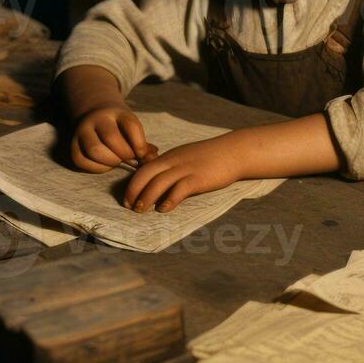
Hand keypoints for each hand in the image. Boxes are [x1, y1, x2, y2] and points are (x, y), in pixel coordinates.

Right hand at [71, 105, 158, 172]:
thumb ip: (143, 145)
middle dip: (124, 154)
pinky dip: (97, 168)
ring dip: (110, 161)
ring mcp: (82, 131)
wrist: (93, 115)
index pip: (130, 125)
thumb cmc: (120, 127)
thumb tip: (152, 159)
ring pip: (94, 150)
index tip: (142, 154)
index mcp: (118, 112)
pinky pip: (81, 160)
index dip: (140, 143)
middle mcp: (97, 120)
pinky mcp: (72, 145)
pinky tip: (106, 165)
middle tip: (130, 159)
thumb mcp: (132, 129)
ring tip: (117, 161)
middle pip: (111, 137)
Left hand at [121, 134, 243, 212]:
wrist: (235, 151)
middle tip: (130, 207)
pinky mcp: (199, 178)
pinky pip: (179, 189)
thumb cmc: (211, 156)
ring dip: (146, 198)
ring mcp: (186, 169)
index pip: (143, 169)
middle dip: (134, 191)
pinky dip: (169, 200)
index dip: (132, 184)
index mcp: (170, 156)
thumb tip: (158, 181)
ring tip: (141, 211)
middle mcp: (174, 161)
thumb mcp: (186, 156)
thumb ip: (172, 166)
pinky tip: (164, 209)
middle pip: (145, 175)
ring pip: (158, 182)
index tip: (128, 198)